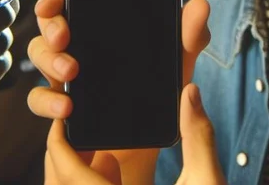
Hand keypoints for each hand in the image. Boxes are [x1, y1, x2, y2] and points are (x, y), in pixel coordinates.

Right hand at [26, 0, 210, 119]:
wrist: (144, 146)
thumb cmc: (157, 97)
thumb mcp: (176, 65)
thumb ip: (188, 37)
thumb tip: (200, 6)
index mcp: (101, 31)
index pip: (72, 3)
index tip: (57, 0)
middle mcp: (79, 49)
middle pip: (48, 26)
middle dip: (50, 26)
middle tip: (64, 36)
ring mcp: (65, 77)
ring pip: (38, 57)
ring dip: (49, 61)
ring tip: (70, 73)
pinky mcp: (60, 105)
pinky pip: (39, 99)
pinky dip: (48, 102)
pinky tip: (66, 107)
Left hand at [43, 84, 225, 184]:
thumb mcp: (208, 182)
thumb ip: (199, 136)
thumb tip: (190, 93)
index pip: (70, 178)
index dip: (60, 145)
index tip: (63, 120)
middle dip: (63, 160)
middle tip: (77, 131)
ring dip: (75, 178)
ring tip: (100, 153)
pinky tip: (114, 172)